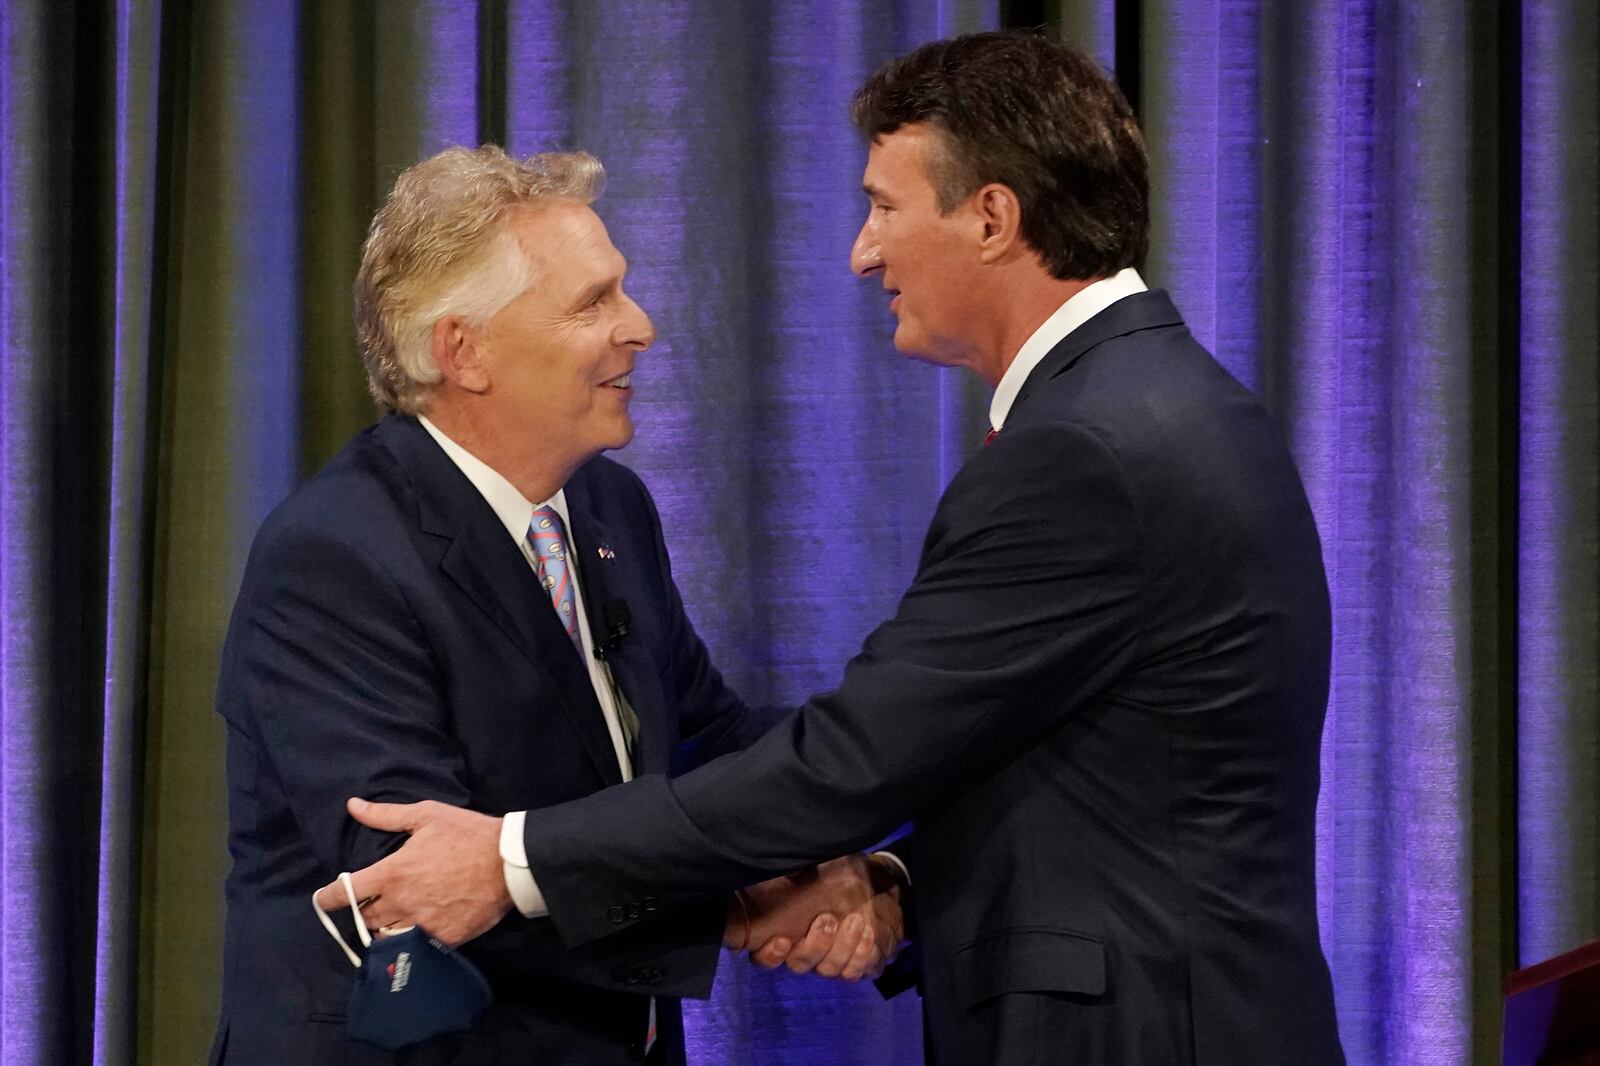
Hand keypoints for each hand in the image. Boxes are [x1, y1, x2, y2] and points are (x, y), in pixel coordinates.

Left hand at [313, 798, 511, 947]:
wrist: (508, 863)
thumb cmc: (467, 834)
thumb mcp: (426, 815)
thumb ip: (385, 815)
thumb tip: (353, 806)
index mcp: (392, 873)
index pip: (346, 892)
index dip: (328, 898)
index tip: (323, 899)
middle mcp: (400, 903)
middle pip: (365, 918)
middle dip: (363, 911)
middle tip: (371, 903)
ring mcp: (421, 924)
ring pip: (386, 937)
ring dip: (383, 930)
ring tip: (390, 920)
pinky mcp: (441, 939)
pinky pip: (413, 948)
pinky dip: (408, 942)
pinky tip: (414, 932)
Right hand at [732, 854, 905, 980]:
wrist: (869, 883)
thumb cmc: (833, 874)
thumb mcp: (815, 868)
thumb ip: (797, 872)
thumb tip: (790, 870)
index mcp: (783, 932)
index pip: (765, 956)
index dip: (771, 955)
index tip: (782, 939)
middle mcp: (803, 951)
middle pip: (800, 964)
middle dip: (816, 945)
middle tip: (829, 919)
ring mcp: (827, 961)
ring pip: (829, 969)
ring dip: (843, 948)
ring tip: (856, 921)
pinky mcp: (853, 964)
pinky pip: (854, 972)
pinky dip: (861, 957)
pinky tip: (868, 935)